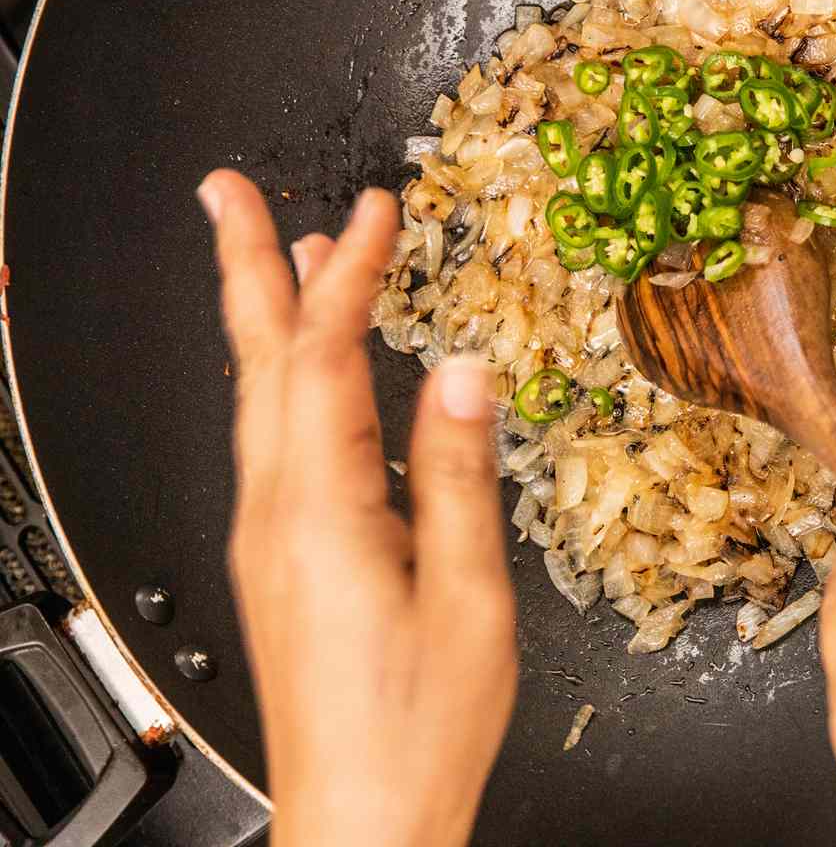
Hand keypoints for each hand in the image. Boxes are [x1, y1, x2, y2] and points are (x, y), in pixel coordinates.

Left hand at [199, 169, 516, 846]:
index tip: (371, 210)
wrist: (359, 821)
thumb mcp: (469, 599)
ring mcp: (266, 541)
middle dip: (248, 265)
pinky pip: (269, 443)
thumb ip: (456, 477)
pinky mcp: (277, 564)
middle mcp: (273, 517)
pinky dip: (281, 381)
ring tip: (275, 255)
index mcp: (320, 514)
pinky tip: (303, 375)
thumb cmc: (417, 729)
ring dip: (262, 317)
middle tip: (227, 191)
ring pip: (253, 400)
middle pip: (255, 363)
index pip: (321, 359)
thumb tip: (462, 375)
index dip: (345, 273)